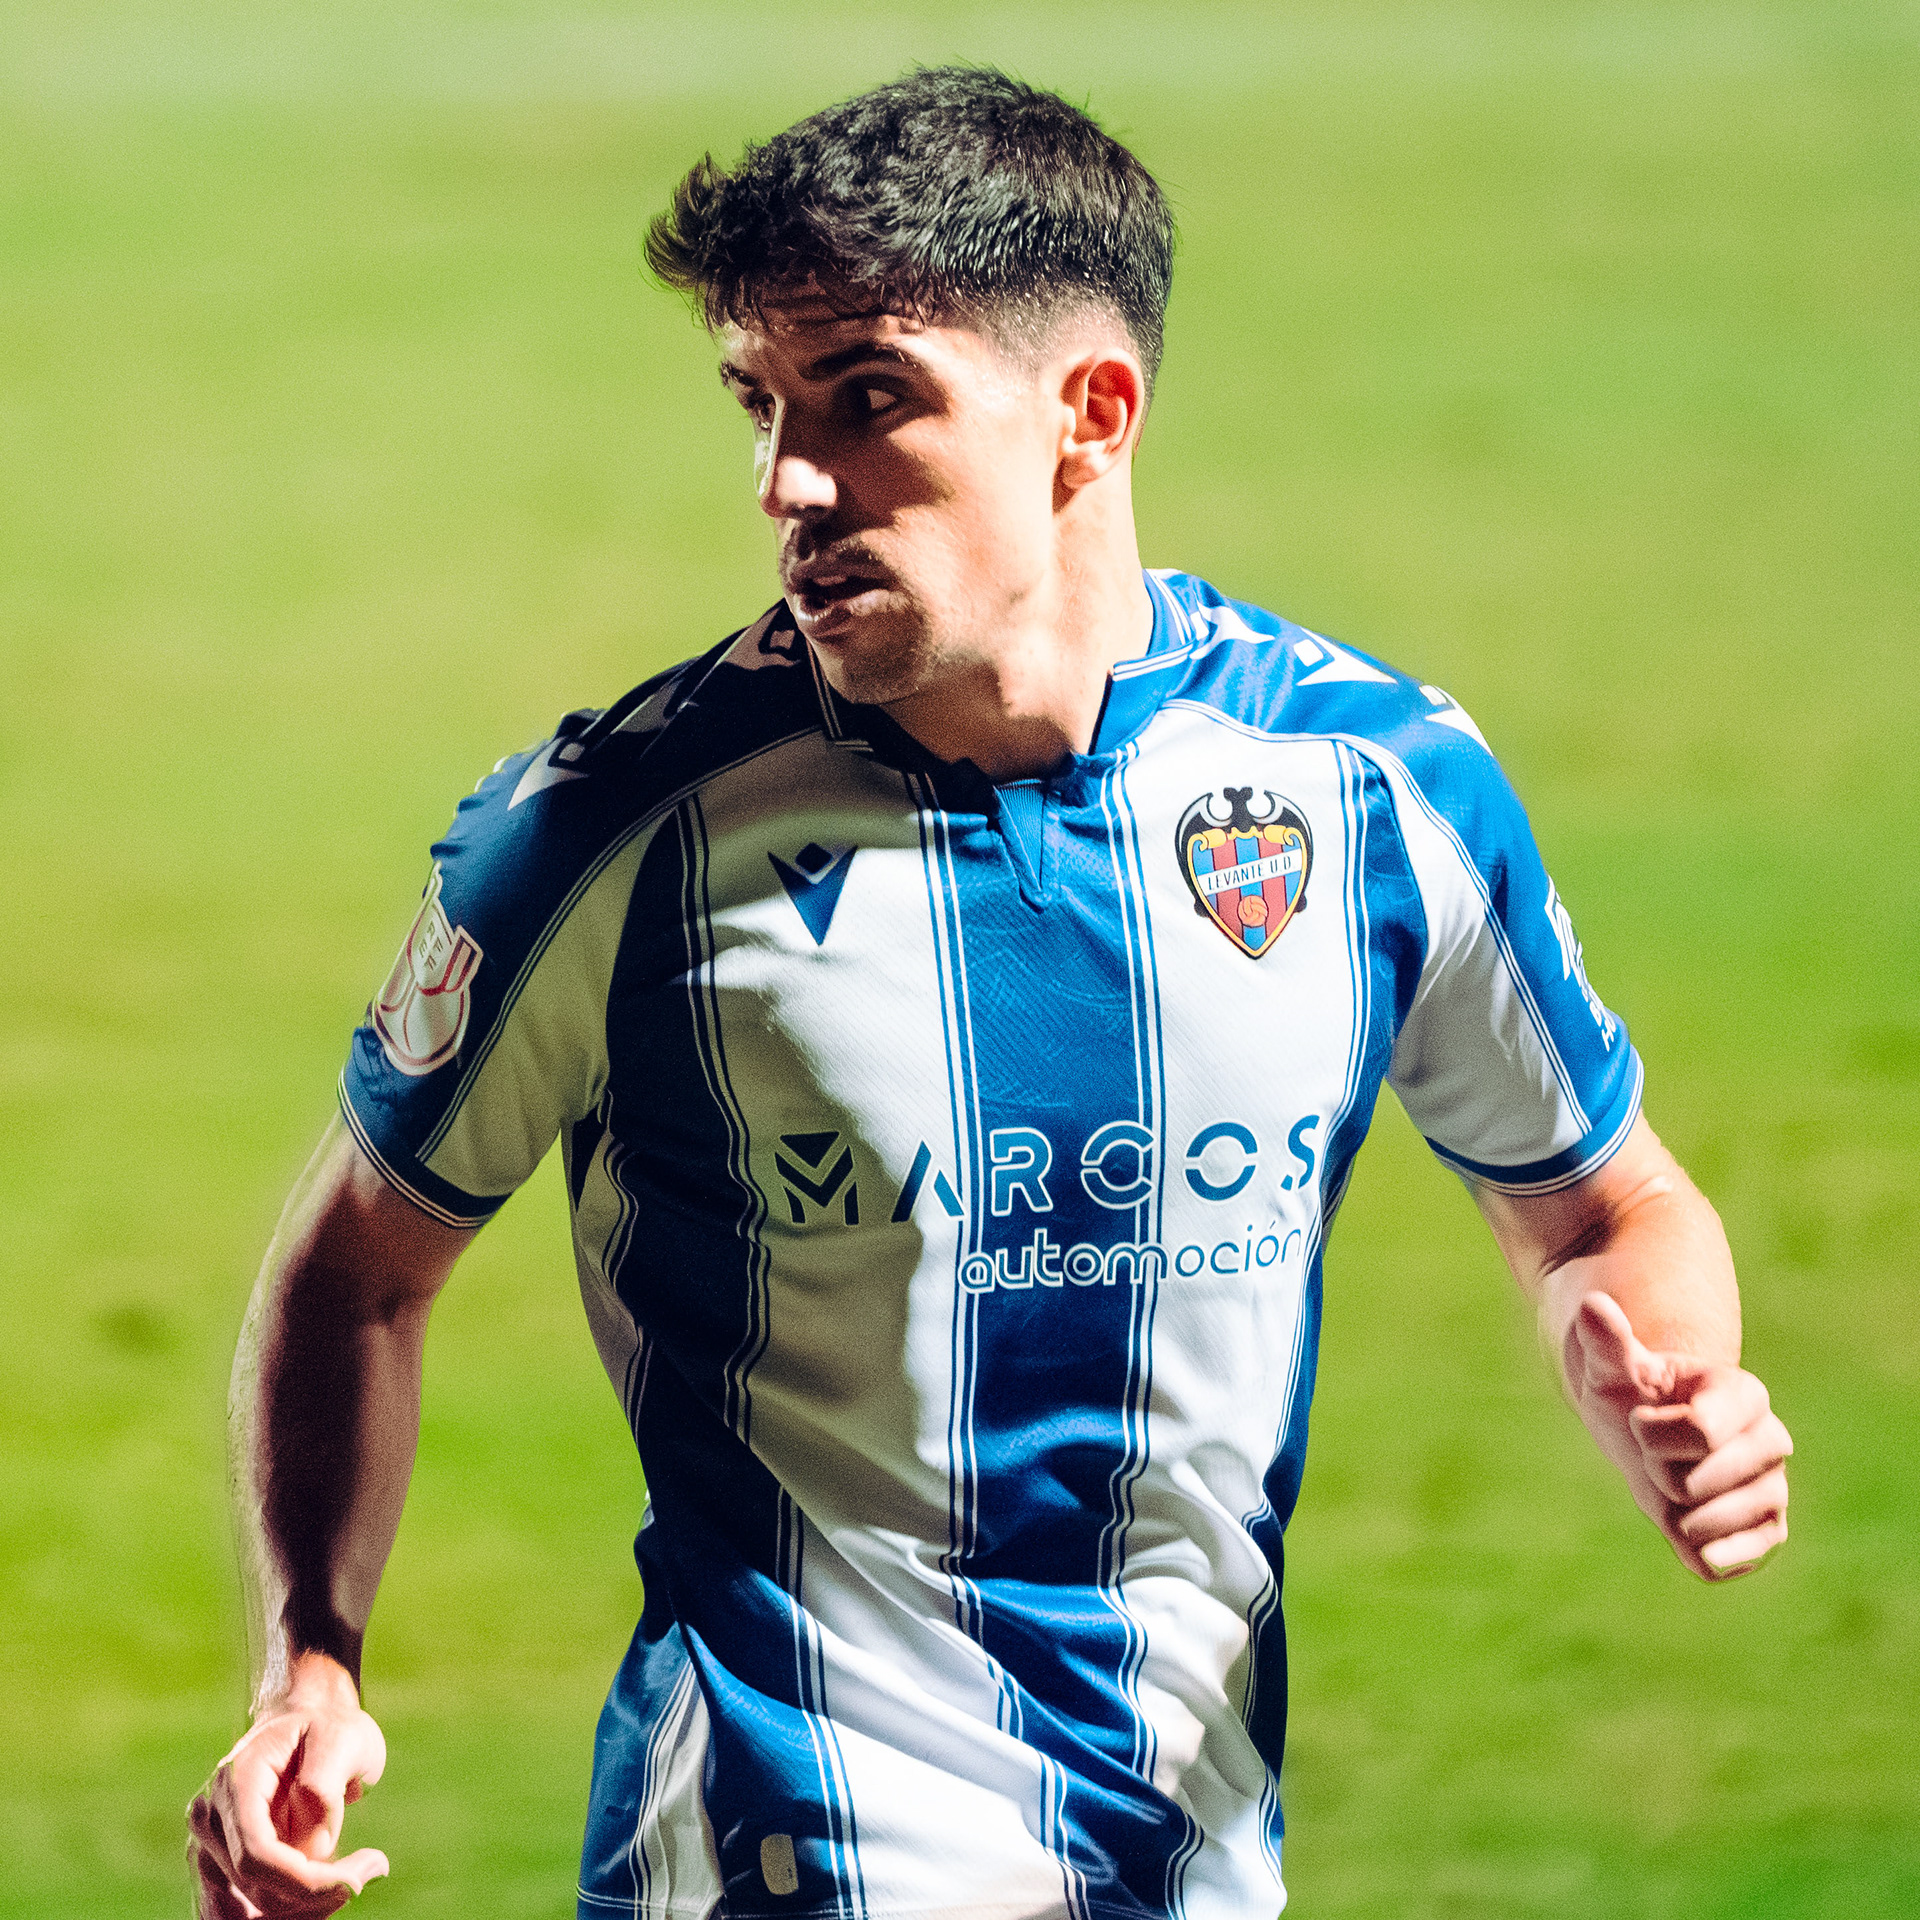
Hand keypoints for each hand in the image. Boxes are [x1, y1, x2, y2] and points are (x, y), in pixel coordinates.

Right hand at [188, 1659, 389, 1916]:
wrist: (306, 1722)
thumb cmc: (329, 1727)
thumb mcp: (342, 1736)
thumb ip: (324, 1786)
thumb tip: (312, 1850)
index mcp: (235, 1781)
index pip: (256, 1853)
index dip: (302, 1880)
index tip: (353, 1881)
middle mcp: (209, 1819)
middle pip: (252, 1889)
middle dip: (314, 1895)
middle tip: (371, 1870)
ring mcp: (209, 1848)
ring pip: (246, 1912)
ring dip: (302, 1908)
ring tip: (352, 1877)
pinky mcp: (220, 1869)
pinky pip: (245, 1911)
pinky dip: (289, 1910)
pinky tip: (326, 1893)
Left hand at [1566, 1291, 1791, 1579]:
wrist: (1643, 1434)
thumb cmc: (1631, 1394)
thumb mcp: (1613, 1368)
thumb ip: (1607, 1341)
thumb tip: (1593, 1305)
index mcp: (1743, 1393)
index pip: (1700, 1431)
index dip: (1652, 1433)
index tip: (1643, 1418)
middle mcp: (1771, 1439)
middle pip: (1695, 1482)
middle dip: (1656, 1472)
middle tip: (1656, 1454)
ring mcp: (1773, 1487)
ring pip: (1707, 1523)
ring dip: (1672, 1511)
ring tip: (1672, 1483)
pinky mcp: (1768, 1530)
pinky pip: (1737, 1559)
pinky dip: (1702, 1553)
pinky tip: (1689, 1535)